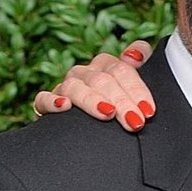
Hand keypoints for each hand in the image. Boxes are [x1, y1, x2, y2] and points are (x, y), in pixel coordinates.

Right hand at [33, 40, 156, 131]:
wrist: (88, 135)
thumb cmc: (118, 105)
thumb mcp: (133, 86)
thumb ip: (139, 63)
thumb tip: (137, 55)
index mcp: (106, 65)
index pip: (122, 69)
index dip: (136, 88)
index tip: (148, 110)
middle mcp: (85, 73)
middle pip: (102, 79)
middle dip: (121, 101)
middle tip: (135, 122)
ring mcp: (64, 87)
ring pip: (75, 87)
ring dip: (92, 100)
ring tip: (108, 113)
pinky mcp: (46, 104)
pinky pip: (43, 99)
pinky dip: (52, 101)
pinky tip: (65, 107)